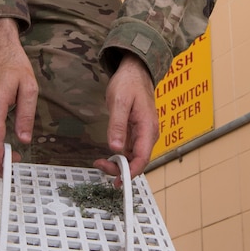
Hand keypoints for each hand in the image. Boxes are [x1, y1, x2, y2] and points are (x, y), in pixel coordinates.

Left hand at [96, 54, 159, 176]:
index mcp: (148, 128)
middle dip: (121, 169)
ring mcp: (144, 134)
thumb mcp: (119, 102)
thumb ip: (117, 125)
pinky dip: (120, 156)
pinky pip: (131, 149)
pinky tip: (108, 156)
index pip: (143, 158)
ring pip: (134, 157)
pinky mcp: (138, 132)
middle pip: (138, 161)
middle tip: (100, 165)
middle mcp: (149, 134)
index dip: (130, 172)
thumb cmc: (129, 83)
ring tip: (100, 162)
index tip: (116, 179)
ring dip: (119, 164)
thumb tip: (116, 148)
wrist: (135, 71)